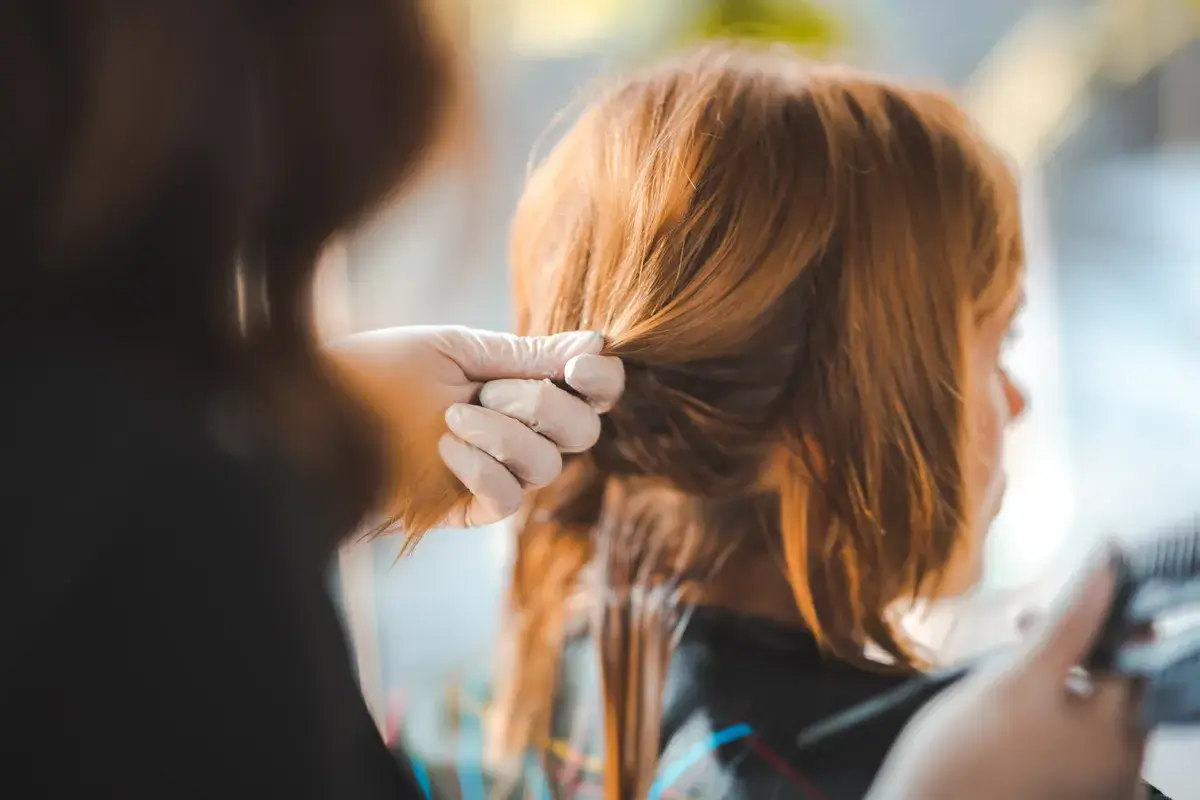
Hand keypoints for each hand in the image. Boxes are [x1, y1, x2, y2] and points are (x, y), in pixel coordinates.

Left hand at [332, 326, 623, 527]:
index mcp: (522, 388)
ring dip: (504, 435)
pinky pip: (507, 500)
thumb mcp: (458, 351)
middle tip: (487, 391)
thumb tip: (597, 343)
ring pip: (548, 466)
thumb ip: (525, 355)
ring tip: (449, 417)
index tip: (578, 366)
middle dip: (545, 406)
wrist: (315, 410)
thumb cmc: (380, 371)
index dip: (601, 380)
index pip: (593, 393)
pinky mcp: (466, 509)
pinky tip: (444, 448)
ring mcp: (496, 473)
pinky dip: (483, 469)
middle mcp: (519, 434)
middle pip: (583, 432)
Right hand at [869, 556, 1146, 799]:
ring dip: (1064, 675)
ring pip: (1094, 709)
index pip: (1137, 657)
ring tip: (1016, 664)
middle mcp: (1119, 765)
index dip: (1105, 617)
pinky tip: (1018, 704)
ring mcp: (1094, 782)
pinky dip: (1055, 710)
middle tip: (1029, 625)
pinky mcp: (1066, 789)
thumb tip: (1108, 569)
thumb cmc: (965, 758)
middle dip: (1080, 646)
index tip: (1071, 595)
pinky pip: (1076, 738)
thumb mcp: (1017, 677)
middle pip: (1118, 685)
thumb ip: (1068, 624)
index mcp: (1119, 738)